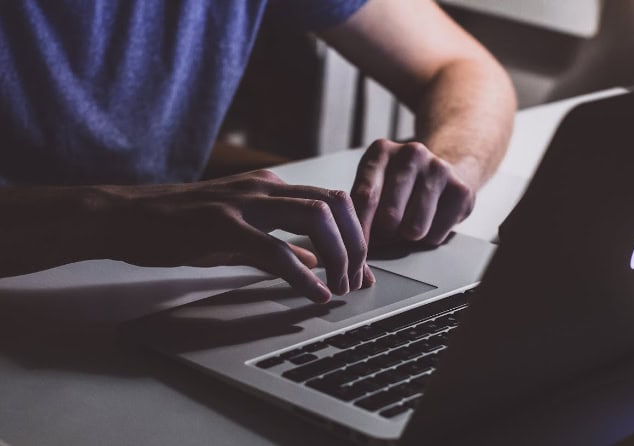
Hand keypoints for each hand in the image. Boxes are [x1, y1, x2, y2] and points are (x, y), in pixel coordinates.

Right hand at [109, 170, 371, 302]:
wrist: (126, 217)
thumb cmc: (181, 225)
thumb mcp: (240, 232)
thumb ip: (280, 243)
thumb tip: (316, 260)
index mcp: (271, 187)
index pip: (332, 201)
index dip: (356, 235)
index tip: (362, 268)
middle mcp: (264, 187)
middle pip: (335, 203)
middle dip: (356, 244)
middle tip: (356, 279)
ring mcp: (243, 203)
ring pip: (315, 217)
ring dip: (337, 255)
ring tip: (339, 286)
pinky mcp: (222, 226)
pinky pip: (275, 249)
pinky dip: (303, 275)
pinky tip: (314, 294)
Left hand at [351, 139, 474, 246]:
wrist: (443, 173)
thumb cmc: (398, 187)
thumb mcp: (373, 187)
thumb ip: (360, 210)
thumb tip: (355, 244)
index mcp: (381, 151)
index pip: (365, 197)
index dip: (360, 228)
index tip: (357, 247)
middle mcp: (411, 154)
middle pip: (389, 216)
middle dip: (385, 234)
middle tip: (388, 230)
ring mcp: (438, 169)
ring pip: (414, 229)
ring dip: (407, 237)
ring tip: (407, 225)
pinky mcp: (460, 190)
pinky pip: (436, 235)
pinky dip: (428, 238)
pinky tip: (429, 221)